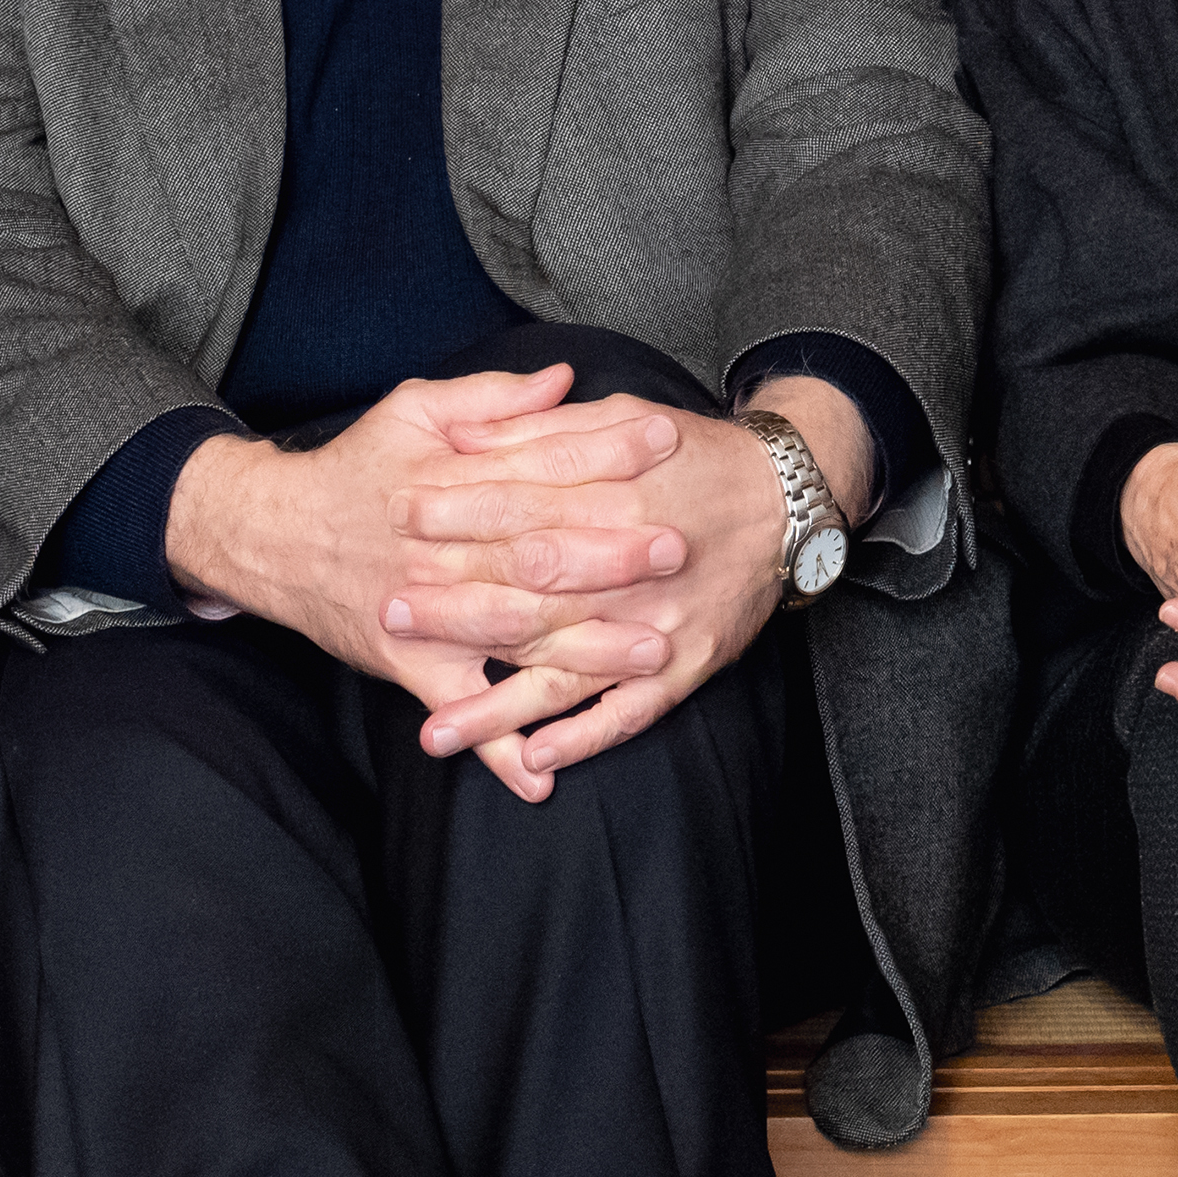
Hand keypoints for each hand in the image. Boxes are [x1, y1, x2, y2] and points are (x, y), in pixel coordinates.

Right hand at [167, 368, 690, 803]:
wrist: (273, 534)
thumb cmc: (356, 467)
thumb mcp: (415, 410)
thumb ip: (494, 398)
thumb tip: (564, 379)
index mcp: (451, 484)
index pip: (541, 465)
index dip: (604, 451)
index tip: (663, 440)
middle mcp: (445, 554)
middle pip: (537, 554)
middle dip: (611, 555)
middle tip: (679, 548)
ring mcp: (429, 616)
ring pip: (516, 635)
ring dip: (586, 649)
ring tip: (654, 651)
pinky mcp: (411, 666)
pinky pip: (460, 713)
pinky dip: (497, 749)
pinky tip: (542, 778)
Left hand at [404, 380, 881, 787]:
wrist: (787, 498)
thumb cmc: (693, 454)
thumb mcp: (621, 416)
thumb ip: (545, 429)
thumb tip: (469, 437)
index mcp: (615, 497)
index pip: (519, 507)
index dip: (457, 513)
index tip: (397, 517)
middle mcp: (633, 567)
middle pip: (531, 593)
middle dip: (455, 610)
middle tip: (390, 616)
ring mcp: (659, 625)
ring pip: (568, 672)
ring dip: (501, 709)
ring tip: (438, 734)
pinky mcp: (688, 665)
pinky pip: (630, 711)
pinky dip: (583, 737)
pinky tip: (533, 760)